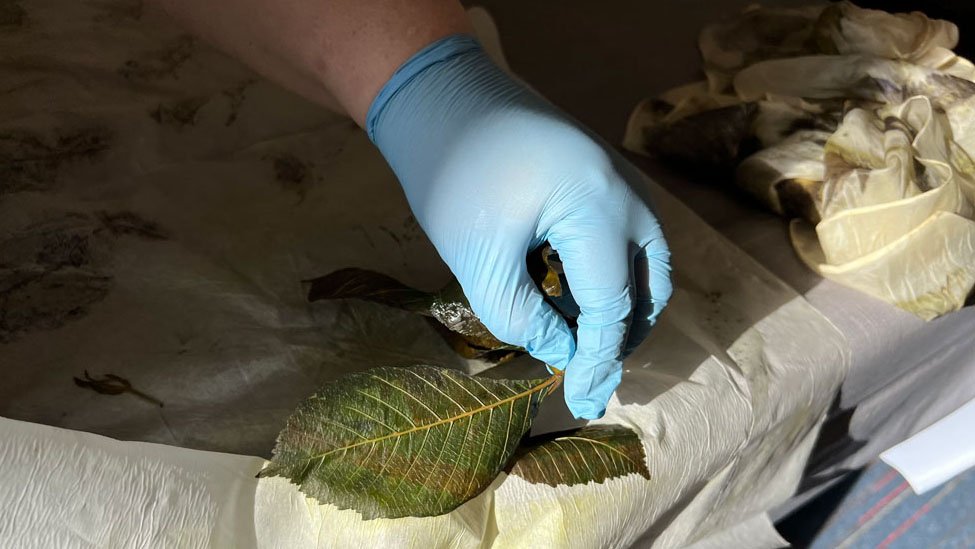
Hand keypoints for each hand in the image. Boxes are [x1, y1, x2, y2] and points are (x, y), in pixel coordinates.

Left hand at [368, 36, 671, 418]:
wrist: (444, 99)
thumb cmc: (453, 176)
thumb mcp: (478, 259)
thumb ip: (523, 317)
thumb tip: (562, 353)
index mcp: (599, 209)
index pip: (611, 307)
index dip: (597, 361)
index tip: (580, 402)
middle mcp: (628, 194)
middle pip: (646, 288)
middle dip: (620, 339)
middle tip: (587, 379)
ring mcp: (623, 182)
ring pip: (647, 265)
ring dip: (622, 310)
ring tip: (586, 347)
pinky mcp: (606, 179)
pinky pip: (630, 241)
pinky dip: (613, 278)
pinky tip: (577, 302)